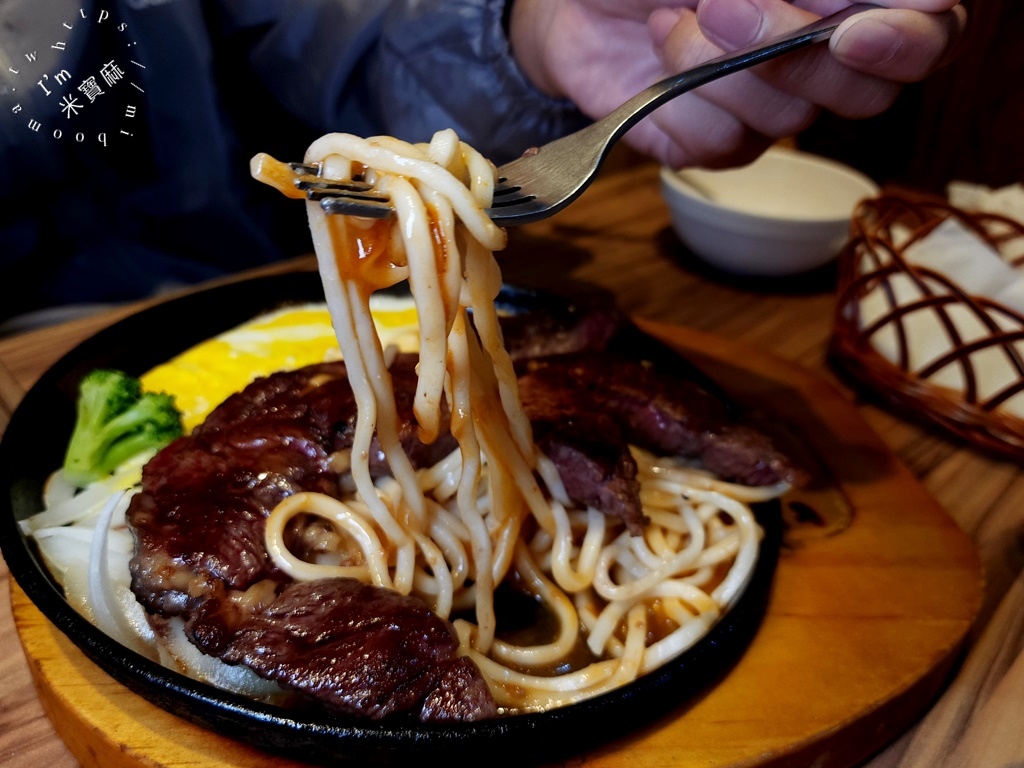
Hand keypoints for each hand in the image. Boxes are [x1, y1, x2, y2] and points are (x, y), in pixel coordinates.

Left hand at [509, 0, 965, 168]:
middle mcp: (824, 60)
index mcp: (854, 3)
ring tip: (669, 20)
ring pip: (784, 120)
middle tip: (718, 4)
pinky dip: (679, 99)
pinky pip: (721, 144)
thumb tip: (877, 2)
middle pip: (862, 93)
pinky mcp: (718, 144)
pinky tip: (656, 57)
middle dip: (786, 49)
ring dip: (716, 66)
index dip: (906, 45)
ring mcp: (772, 108)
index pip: (929, 39)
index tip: (857, 33)